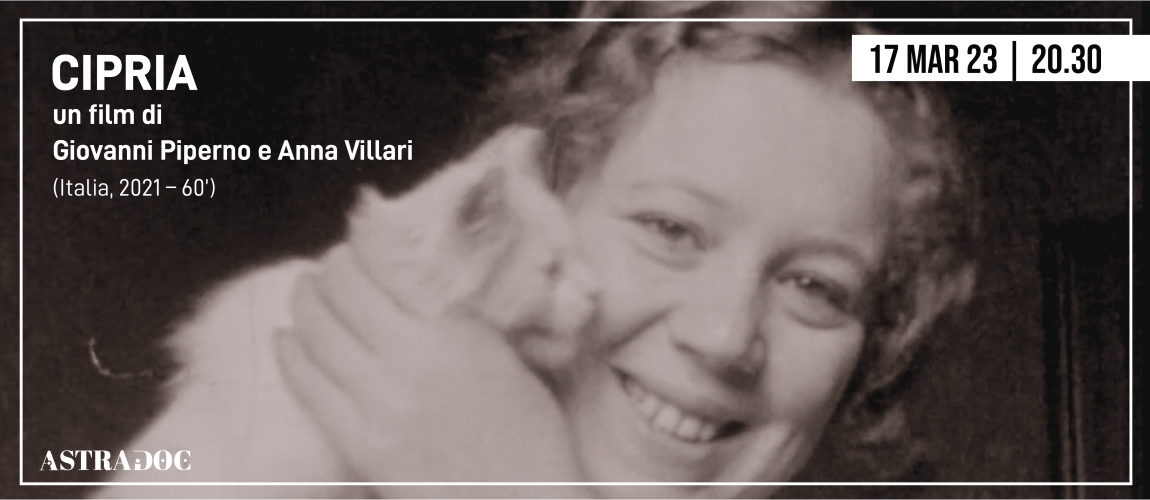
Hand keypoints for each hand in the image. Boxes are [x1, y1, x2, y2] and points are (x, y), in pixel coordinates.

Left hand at [274, 245, 589, 496]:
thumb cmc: (531, 436)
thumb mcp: (506, 358)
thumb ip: (460, 321)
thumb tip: (417, 288)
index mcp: (454, 333)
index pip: (389, 266)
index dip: (364, 238)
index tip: (360, 225)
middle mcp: (411, 360)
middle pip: (343, 292)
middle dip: (331, 267)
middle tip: (332, 263)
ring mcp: (380, 403)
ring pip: (317, 333)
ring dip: (306, 302)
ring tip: (306, 291)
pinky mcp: (360, 443)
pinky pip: (308, 387)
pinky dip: (291, 354)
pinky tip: (286, 339)